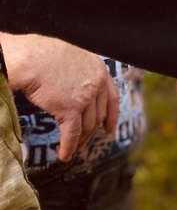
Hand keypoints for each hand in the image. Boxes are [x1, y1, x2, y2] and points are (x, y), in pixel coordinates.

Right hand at [1, 34, 118, 161]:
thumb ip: (76, 72)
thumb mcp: (69, 57)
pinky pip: (72, 134)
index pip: (112, 97)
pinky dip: (69, 147)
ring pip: (87, 126)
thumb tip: (69, 83)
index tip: (110, 128)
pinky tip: (64, 155)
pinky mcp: (70, 109)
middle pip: (98, 114)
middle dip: (92, 132)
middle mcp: (96, 83)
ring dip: (80, 141)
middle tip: (85, 143)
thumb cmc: (42, 54)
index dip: (112, 115)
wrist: (31, 57)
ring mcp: (85, 97)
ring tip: (72, 150)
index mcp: (98, 69)